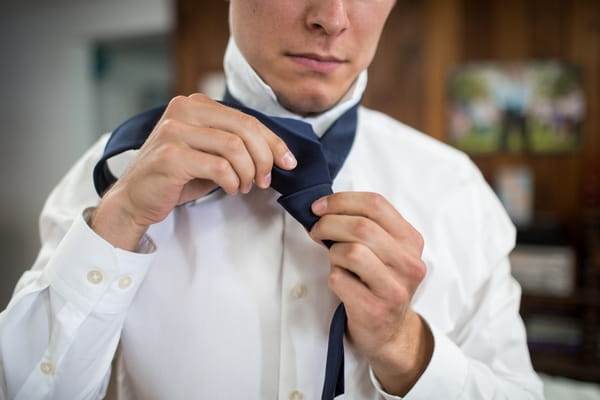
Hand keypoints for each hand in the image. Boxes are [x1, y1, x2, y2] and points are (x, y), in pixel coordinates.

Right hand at [92, 94, 296, 249]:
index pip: (247, 119)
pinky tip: (230, 189)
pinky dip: (232, 182)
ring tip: (244, 186)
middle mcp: (183, 111)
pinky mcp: (170, 156)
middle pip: (244, 129)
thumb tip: (278, 153)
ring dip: (248, 172)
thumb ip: (236, 145)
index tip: (288, 161)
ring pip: (234, 147)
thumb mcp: (210, 153)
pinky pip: (219, 167)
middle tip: (264, 180)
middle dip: (264, 158)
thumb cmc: (176, 176)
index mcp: (195, 104)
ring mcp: (174, 132)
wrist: (135, 199)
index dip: (273, 142)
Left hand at [310, 192, 432, 395]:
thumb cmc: (380, 284)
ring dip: (332, 252)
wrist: (389, 332)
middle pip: (362, 227)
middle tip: (316, 231)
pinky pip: (339, 279)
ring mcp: (394, 288)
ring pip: (351, 252)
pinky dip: (332, 277)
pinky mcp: (375, 309)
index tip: (319, 207)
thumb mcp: (385, 251)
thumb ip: (365, 226)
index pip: (376, 204)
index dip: (341, 201)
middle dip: (329, 224)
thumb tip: (323, 209)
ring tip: (335, 261)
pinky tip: (342, 283)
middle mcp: (409, 264)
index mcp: (411, 241)